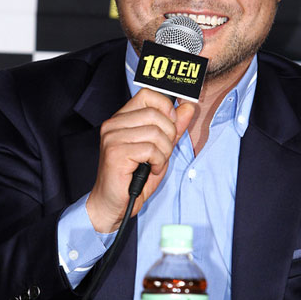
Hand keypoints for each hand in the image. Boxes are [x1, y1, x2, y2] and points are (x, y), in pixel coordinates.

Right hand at [86, 88, 194, 232]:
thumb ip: (173, 128)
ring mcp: (112, 137)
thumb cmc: (133, 177)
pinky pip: (150, 149)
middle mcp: (113, 124)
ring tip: (156, 163)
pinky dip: (158, 162)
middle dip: (169, 134)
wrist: (113, 205)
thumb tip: (188, 107)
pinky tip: (151, 170)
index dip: (165, 107)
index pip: (147, 95)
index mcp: (122, 119)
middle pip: (155, 113)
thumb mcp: (160, 149)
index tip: (171, 124)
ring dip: (164, 151)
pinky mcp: (115, 153)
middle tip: (163, 151)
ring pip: (155, 131)